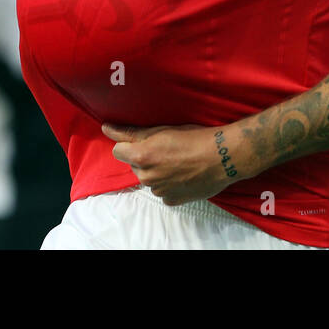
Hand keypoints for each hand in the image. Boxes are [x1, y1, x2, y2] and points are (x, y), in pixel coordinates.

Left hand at [102, 122, 245, 205]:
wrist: (222, 156)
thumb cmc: (193, 137)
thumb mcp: (161, 129)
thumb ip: (129, 132)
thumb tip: (106, 128)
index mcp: (141, 157)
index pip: (118, 152)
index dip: (129, 145)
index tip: (144, 142)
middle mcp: (147, 177)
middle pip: (135, 166)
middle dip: (144, 159)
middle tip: (166, 150)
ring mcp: (159, 191)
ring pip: (149, 179)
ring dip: (157, 172)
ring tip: (177, 162)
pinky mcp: (172, 201)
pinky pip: (163, 192)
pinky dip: (169, 185)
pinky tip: (183, 175)